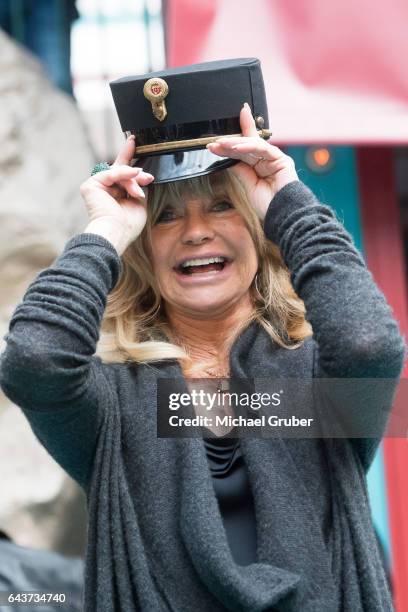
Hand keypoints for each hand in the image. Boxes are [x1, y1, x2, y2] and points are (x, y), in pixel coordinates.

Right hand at [80, 136, 154, 249]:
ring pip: (118, 172)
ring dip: (132, 180)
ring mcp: (96, 186)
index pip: (122, 172)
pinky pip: (111, 173)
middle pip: (121, 170)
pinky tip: (135, 175)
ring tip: (138, 192)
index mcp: (115, 194)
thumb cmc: (128, 224)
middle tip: (147, 178)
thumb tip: (141, 174)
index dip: (127, 155)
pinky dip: (124, 174)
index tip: (134, 141)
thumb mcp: (139, 202)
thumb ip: (137, 186)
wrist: (116, 232)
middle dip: (136, 173)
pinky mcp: (90, 186)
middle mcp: (104, 188)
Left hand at [206, 103, 297, 220]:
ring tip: (220, 144)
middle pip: (246, 145)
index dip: (229, 147)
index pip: (242, 152)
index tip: (213, 145)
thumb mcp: (248, 186)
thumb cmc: (268, 205)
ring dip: (235, 143)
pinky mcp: (282, 159)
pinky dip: (249, 147)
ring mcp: (275, 158)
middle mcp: (267, 160)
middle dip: (229, 143)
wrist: (283, 215)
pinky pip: (263, 149)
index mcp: (259, 167)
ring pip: (253, 145)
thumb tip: (228, 159)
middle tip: (213, 141)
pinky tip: (236, 148)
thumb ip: (240, 170)